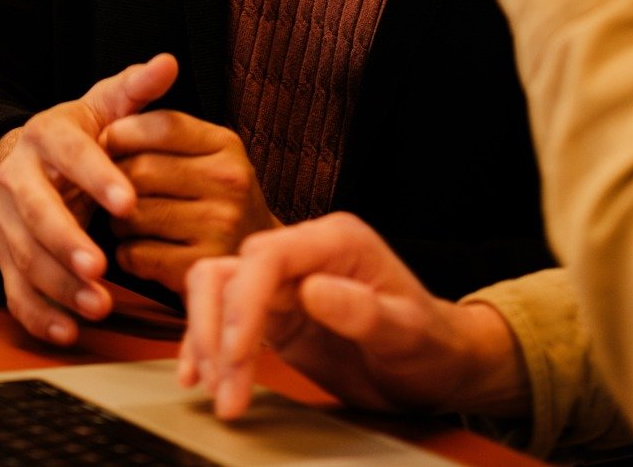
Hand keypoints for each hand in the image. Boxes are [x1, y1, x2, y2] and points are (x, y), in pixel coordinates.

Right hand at [0, 53, 177, 343]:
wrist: (29, 162)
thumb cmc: (80, 135)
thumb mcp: (105, 106)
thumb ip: (137, 89)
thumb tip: (168, 62)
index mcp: (47, 135)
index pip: (71, 154)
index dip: (97, 177)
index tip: (128, 201)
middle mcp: (19, 177)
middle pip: (36, 213)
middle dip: (67, 242)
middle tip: (101, 266)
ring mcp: (7, 220)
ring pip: (25, 256)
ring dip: (58, 284)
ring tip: (97, 304)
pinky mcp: (5, 257)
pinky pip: (15, 290)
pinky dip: (37, 314)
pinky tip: (67, 331)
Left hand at [104, 113, 278, 294]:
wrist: (255, 255)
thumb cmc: (216, 197)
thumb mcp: (208, 154)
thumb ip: (167, 136)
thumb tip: (106, 135)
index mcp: (226, 146)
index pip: (164, 126)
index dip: (123, 133)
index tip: (107, 144)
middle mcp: (228, 182)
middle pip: (142, 170)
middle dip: (113, 180)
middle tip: (110, 190)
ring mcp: (218, 227)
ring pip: (134, 215)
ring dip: (117, 220)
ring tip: (127, 220)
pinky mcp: (200, 266)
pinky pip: (137, 255)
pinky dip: (127, 253)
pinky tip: (140, 249)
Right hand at [178, 213, 527, 421]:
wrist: (436, 365)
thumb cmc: (430, 343)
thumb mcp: (409, 331)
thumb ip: (365, 310)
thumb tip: (313, 291)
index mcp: (337, 241)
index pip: (269, 255)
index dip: (244, 301)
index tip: (237, 355)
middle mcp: (304, 252)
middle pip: (232, 268)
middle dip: (217, 329)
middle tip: (222, 388)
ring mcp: (286, 282)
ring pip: (218, 286)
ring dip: (206, 339)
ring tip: (215, 391)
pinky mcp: (276, 313)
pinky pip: (224, 315)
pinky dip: (205, 343)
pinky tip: (195, 374)